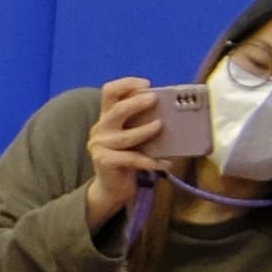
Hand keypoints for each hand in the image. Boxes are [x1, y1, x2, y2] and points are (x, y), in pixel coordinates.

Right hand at [78, 76, 165, 224]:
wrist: (111, 187)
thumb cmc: (127, 157)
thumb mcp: (131, 136)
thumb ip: (140, 122)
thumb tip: (171, 111)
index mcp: (106, 117)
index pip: (110, 92)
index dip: (127, 84)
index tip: (147, 84)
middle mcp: (100, 128)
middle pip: (116, 110)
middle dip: (136, 103)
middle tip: (154, 99)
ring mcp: (100, 146)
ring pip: (126, 137)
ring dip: (145, 130)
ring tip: (160, 126)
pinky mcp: (105, 162)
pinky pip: (133, 159)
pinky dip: (151, 161)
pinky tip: (165, 163)